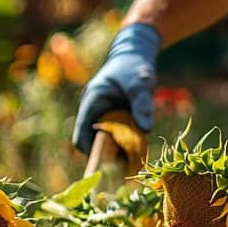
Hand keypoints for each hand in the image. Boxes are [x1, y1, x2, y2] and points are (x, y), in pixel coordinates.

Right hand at [72, 23, 160, 154]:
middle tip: (122, 170)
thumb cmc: (134, 67)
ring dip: (117, 153)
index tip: (104, 166)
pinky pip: (117, 138)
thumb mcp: (139, 83)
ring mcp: (105, 117)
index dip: (89, 151)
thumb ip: (142, 103)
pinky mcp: (116, 120)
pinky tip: (138, 154)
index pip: (81, 134)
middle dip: (105, 157)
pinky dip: (125, 146)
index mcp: (92, 102)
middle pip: (93, 142)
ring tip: (132, 164)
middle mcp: (95, 112)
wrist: (136, 56)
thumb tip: (146, 129)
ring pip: (106, 143)